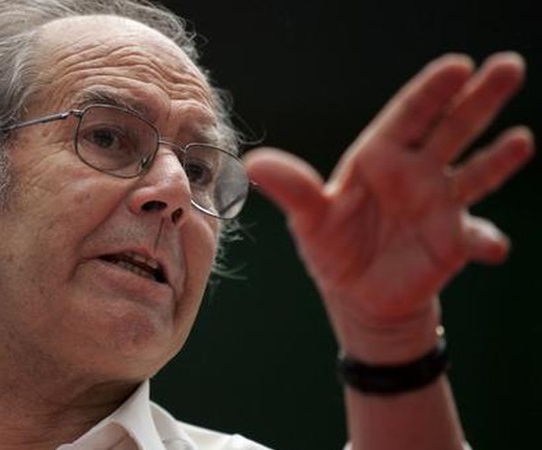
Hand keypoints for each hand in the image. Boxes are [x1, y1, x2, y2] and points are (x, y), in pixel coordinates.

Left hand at [244, 52, 533, 362]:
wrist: (358, 294)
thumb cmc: (332, 248)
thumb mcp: (310, 219)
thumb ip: (291, 189)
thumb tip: (252, 163)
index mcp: (379, 157)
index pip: (409, 116)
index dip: (432, 91)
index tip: (457, 65)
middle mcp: (416, 172)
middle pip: (452, 129)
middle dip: (480, 99)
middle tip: (508, 66)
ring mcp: (440, 203)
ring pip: (476, 171)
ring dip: (500, 156)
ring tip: (523, 140)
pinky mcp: (455, 240)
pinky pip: (476, 236)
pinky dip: (486, 239)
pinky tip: (493, 247)